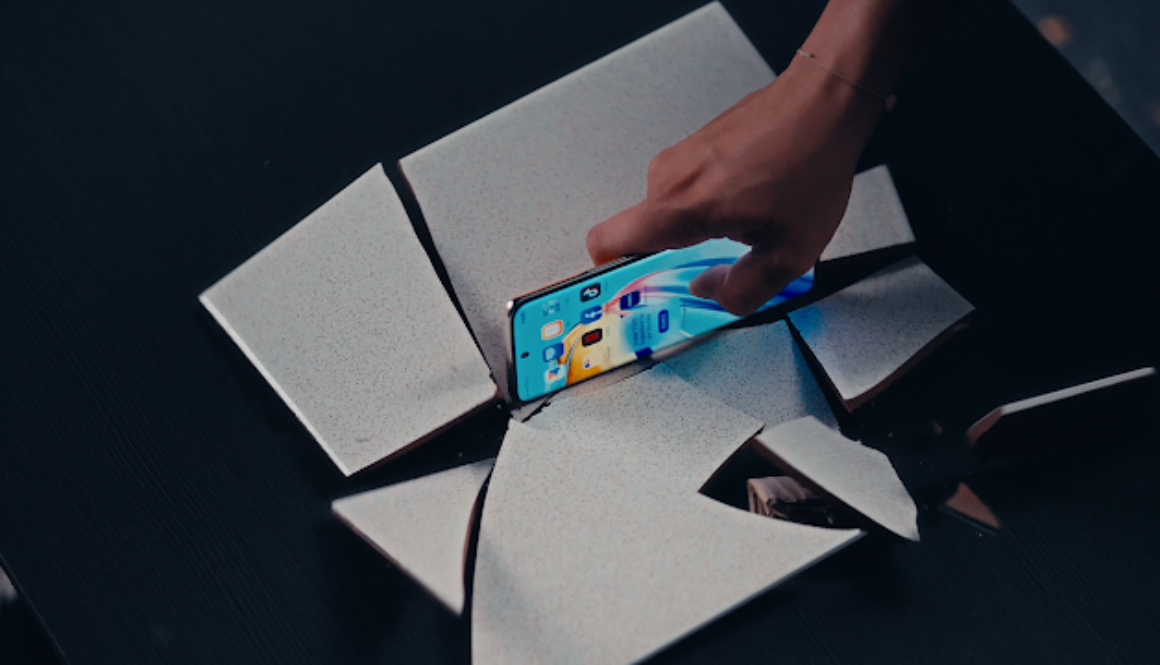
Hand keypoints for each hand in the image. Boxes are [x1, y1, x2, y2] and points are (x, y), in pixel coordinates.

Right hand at [586, 56, 883, 315]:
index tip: (625, 287)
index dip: (608, 270)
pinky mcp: (696, 145)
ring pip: (672, 211)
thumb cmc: (809, 161)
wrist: (823, 103)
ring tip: (752, 222)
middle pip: (647, 233)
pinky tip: (755, 199)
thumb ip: (743, 289)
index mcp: (680, 206)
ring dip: (701, 225)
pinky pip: (689, 189)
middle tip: (723, 260)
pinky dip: (713, 202)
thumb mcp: (788, 252)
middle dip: (679, 253)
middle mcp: (669, 177)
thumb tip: (713, 293)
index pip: (606, 241)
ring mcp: (680, 156)